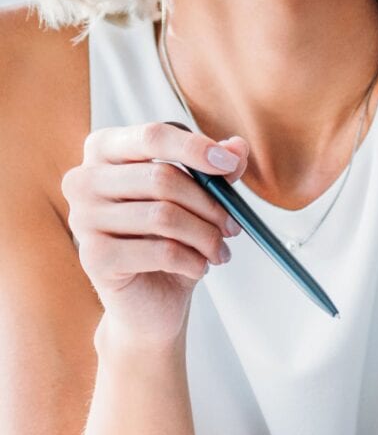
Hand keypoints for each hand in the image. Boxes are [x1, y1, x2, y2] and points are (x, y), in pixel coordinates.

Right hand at [62, 122, 247, 346]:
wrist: (150, 298)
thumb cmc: (170, 239)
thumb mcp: (199, 199)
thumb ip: (215, 170)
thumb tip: (237, 147)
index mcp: (106, 151)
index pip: (151, 136)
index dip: (195, 148)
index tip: (229, 164)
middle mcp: (83, 180)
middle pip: (163, 178)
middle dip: (211, 204)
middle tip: (233, 225)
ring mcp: (82, 219)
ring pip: (165, 216)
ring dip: (207, 236)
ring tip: (219, 250)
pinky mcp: (93, 257)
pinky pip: (161, 251)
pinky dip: (193, 261)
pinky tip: (198, 267)